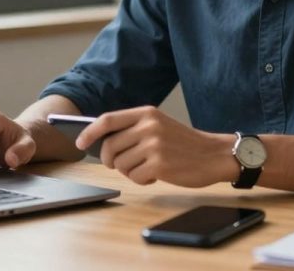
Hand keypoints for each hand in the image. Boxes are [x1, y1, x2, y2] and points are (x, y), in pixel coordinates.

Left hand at [76, 106, 236, 186]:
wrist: (214, 155)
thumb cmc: (183, 143)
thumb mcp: (159, 125)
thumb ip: (133, 129)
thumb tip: (100, 142)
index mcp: (146, 113)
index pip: (107, 120)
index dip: (89, 132)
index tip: (78, 142)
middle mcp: (148, 126)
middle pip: (109, 147)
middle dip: (109, 160)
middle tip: (121, 165)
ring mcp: (154, 145)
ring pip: (120, 164)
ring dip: (130, 172)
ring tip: (147, 167)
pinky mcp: (159, 164)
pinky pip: (135, 177)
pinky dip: (142, 180)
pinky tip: (157, 174)